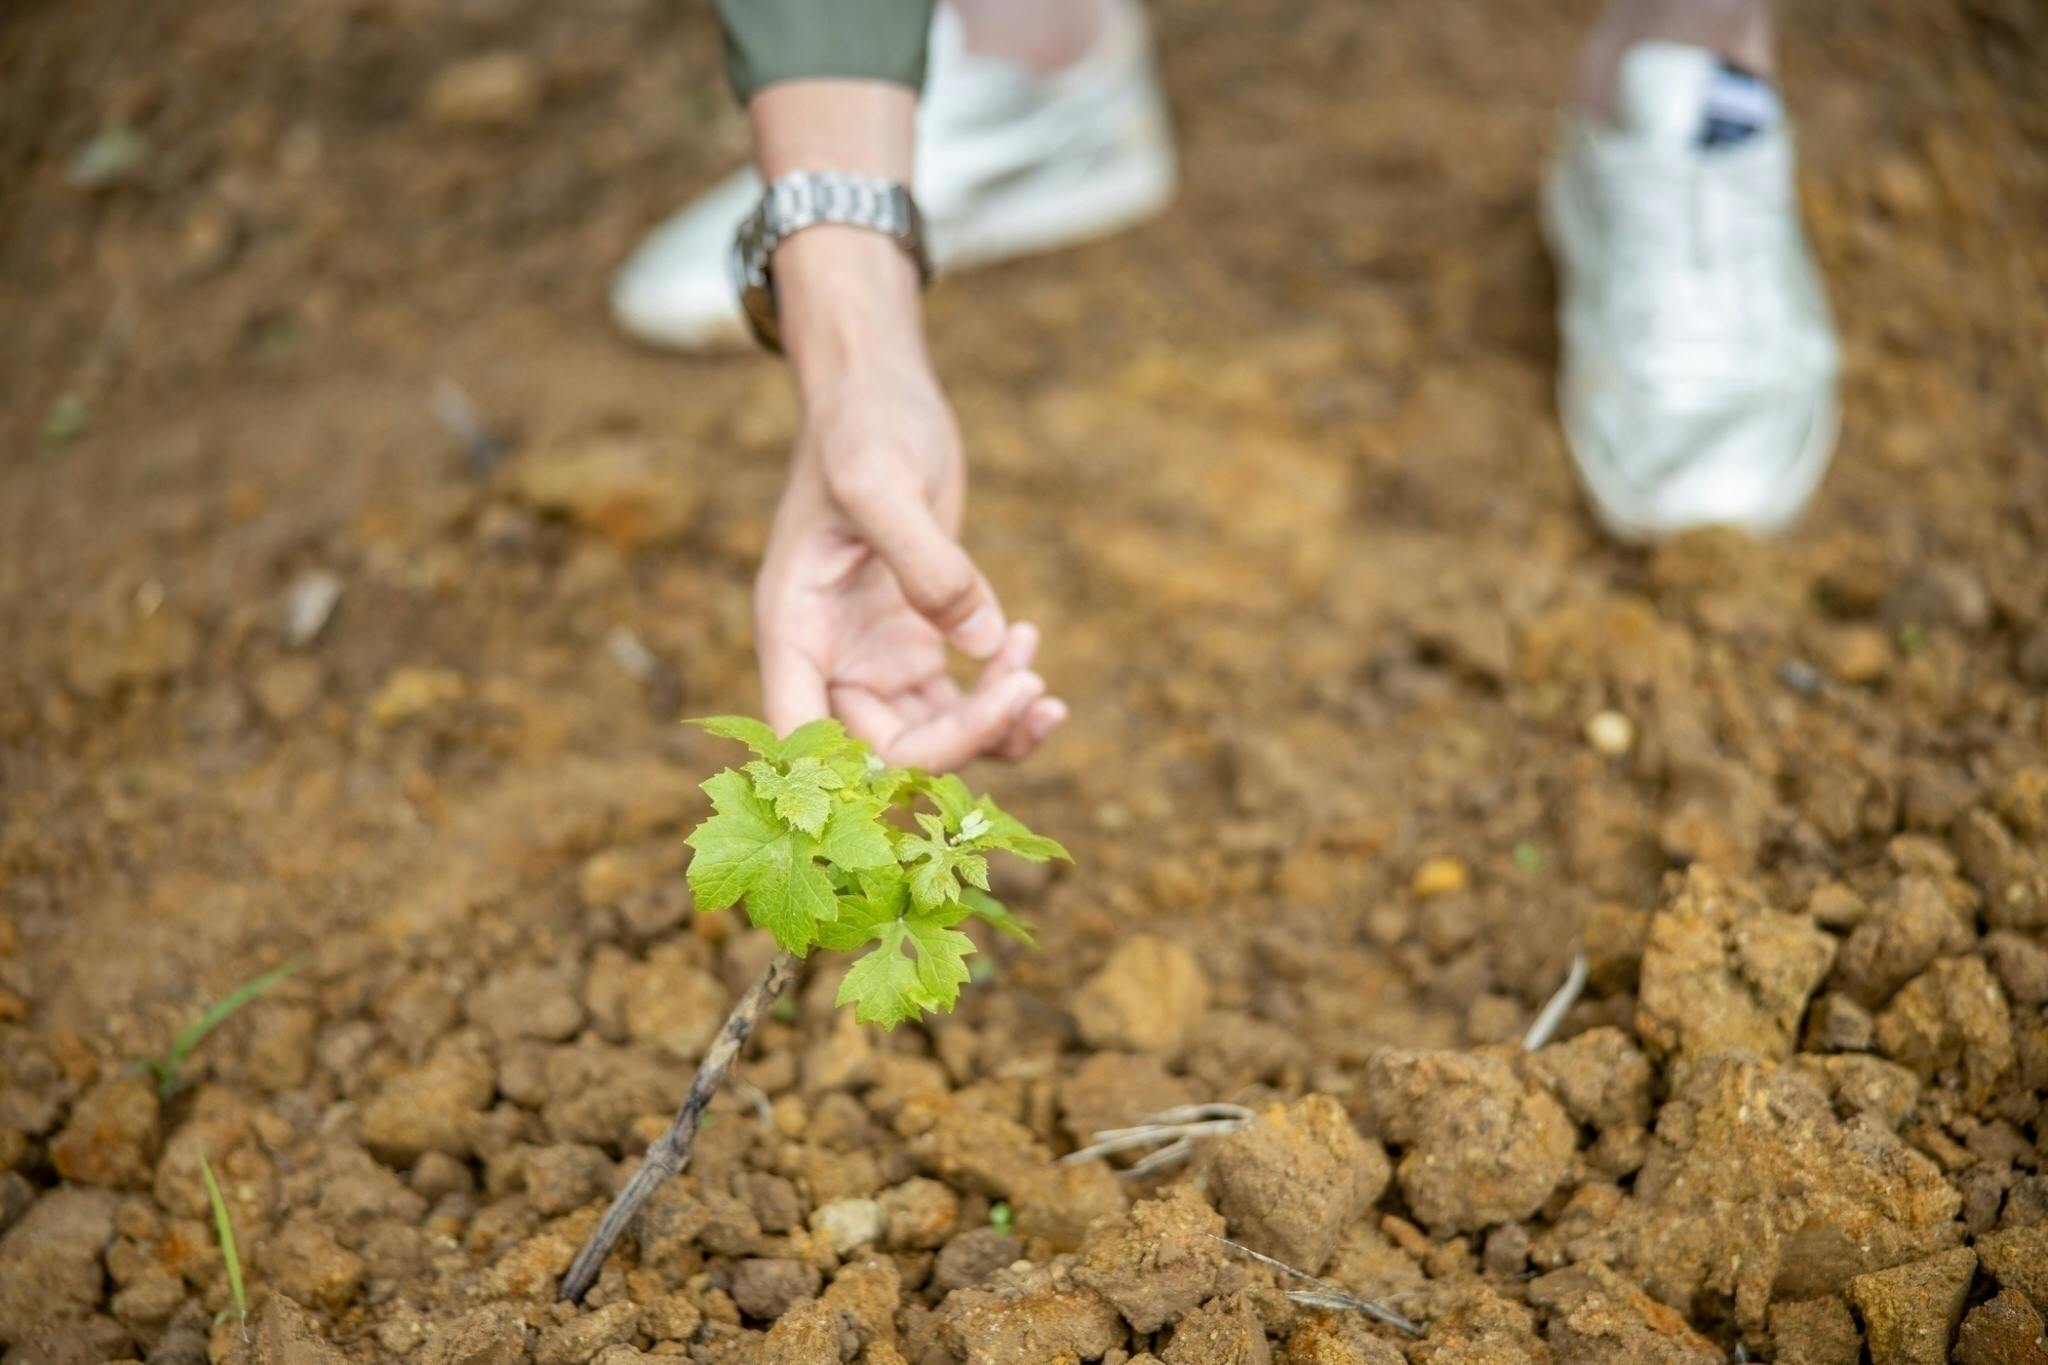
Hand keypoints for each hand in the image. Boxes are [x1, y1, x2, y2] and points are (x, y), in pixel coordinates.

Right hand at [755, 348, 1067, 769]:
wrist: (879, 389)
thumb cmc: (862, 426)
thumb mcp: (883, 481)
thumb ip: (925, 563)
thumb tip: (981, 645)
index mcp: (795, 632)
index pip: (807, 737)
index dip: (861, 773)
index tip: (947, 739)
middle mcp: (831, 659)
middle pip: (886, 754)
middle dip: (962, 740)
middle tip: (1030, 691)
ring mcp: (878, 657)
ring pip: (934, 741)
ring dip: (994, 732)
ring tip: (1045, 692)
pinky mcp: (923, 641)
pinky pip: (963, 705)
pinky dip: (1003, 698)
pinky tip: (1032, 645)